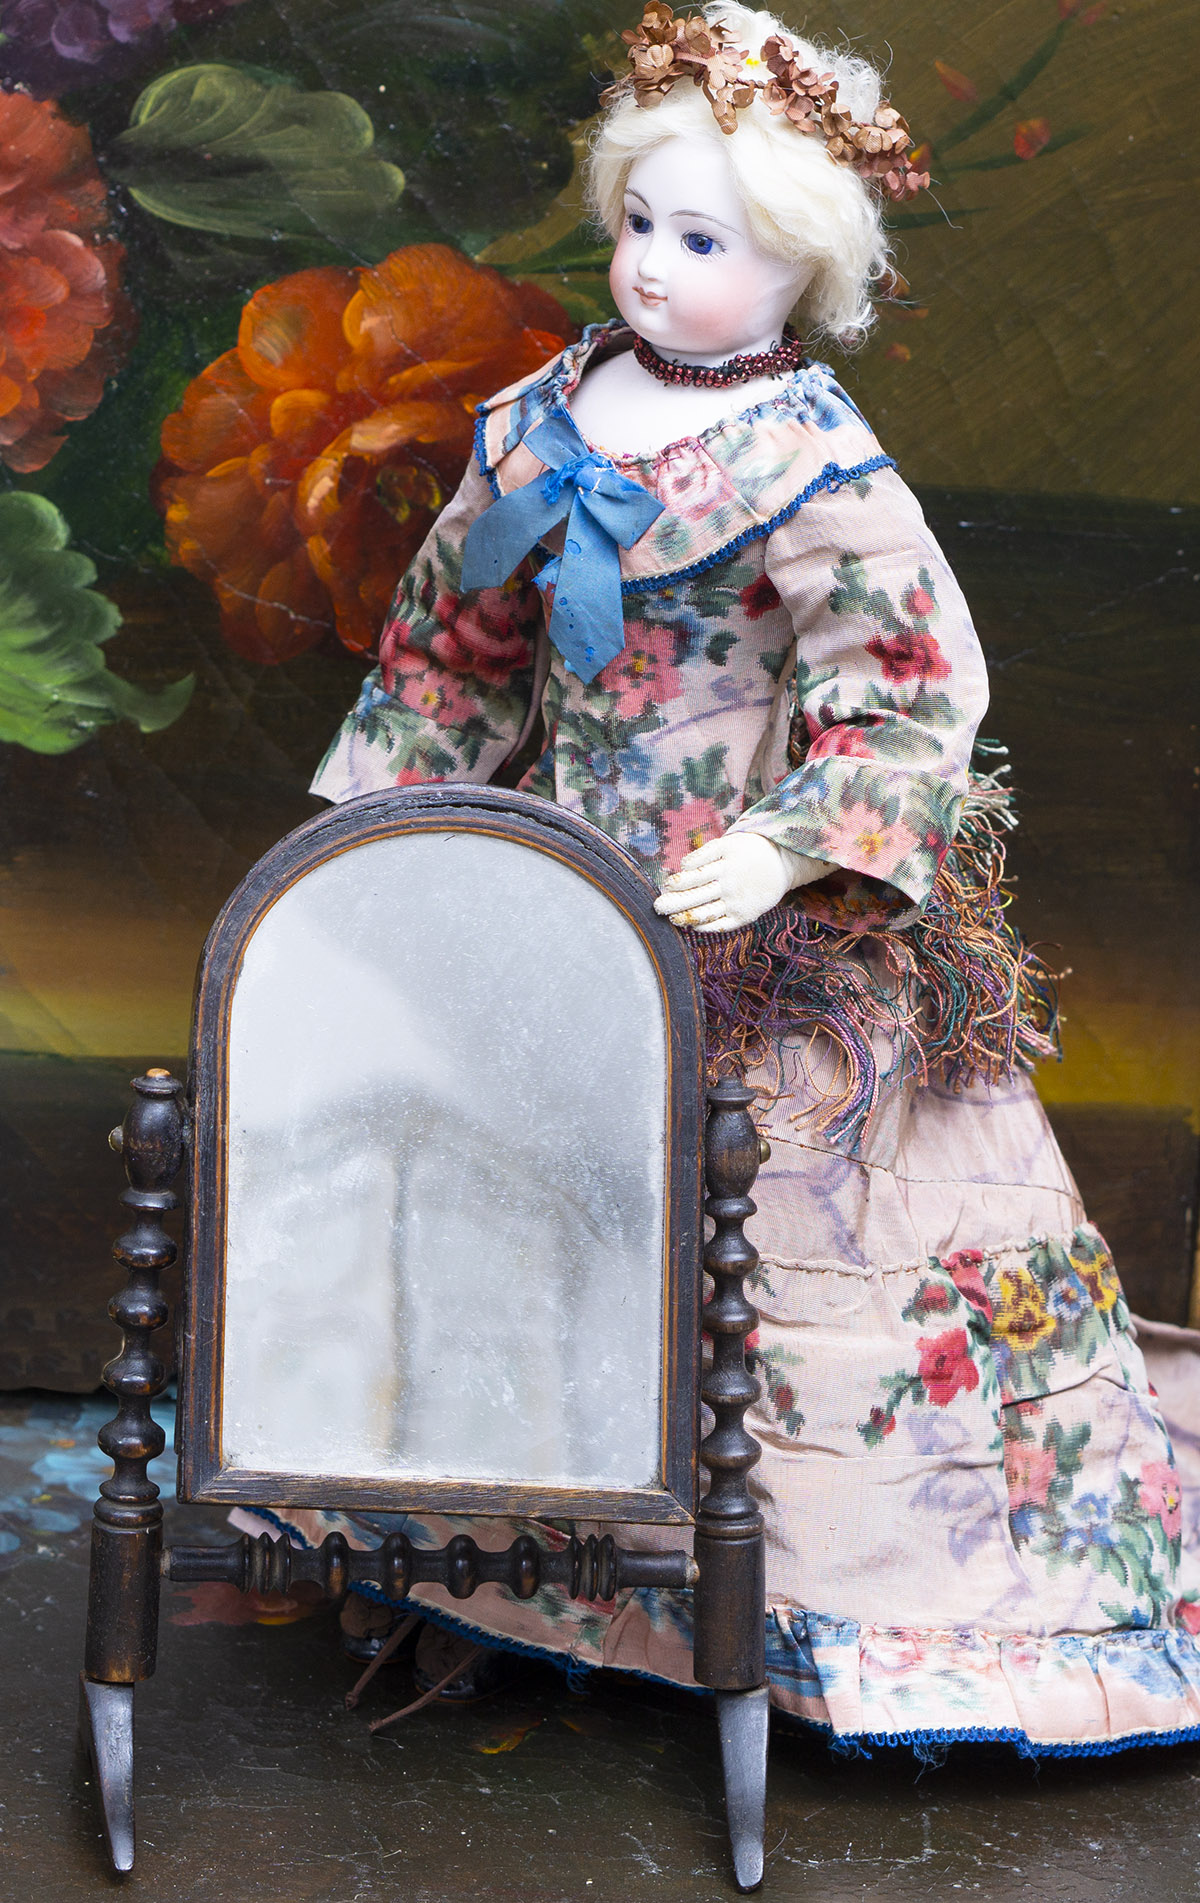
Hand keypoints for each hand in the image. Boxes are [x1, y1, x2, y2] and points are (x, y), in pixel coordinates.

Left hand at [653, 832, 830, 932]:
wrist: (782, 862)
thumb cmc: (747, 851)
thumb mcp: (729, 843)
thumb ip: (706, 856)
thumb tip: (680, 870)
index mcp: (725, 857)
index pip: (696, 870)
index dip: (679, 880)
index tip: (667, 884)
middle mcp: (730, 878)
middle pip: (695, 892)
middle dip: (672, 901)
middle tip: (657, 906)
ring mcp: (737, 898)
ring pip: (704, 910)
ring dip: (684, 915)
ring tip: (670, 917)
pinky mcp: (744, 915)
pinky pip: (720, 924)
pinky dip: (703, 926)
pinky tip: (691, 924)